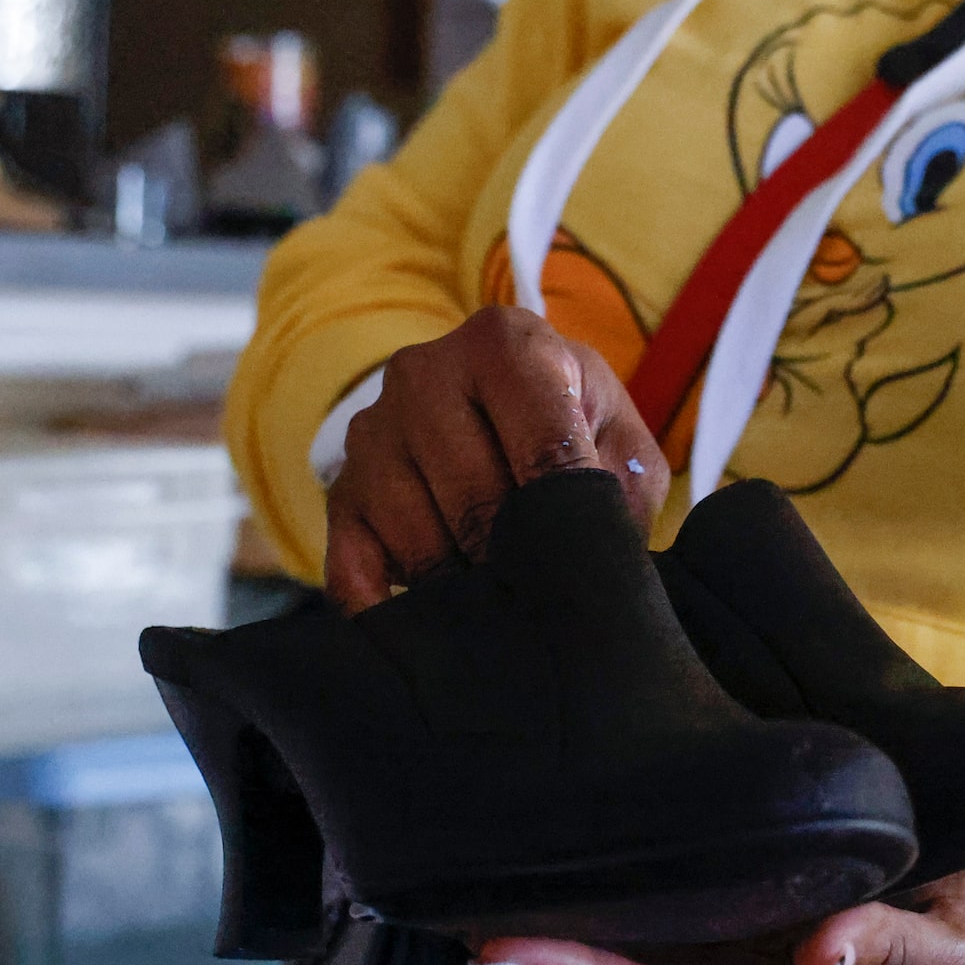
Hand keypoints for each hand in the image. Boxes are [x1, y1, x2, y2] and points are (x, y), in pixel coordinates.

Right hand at [327, 305, 667, 605]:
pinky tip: (432, 622)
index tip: (582, 557)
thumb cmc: (579, 433)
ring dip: (465, 584)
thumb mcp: (623, 450)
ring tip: (501, 588)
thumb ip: (619, 490)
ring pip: (419, 540)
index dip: (568, 515)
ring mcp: (373, 431)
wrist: (513, 420)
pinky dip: (393, 609)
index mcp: (506, 343)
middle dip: (517, 556)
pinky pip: (355, 569)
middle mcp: (424, 371)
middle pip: (476, 499)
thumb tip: (586, 557)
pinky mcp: (341, 489)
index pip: (542, 444)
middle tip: (545, 584)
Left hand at [469, 874, 964, 964]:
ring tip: (475, 888)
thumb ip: (890, 950)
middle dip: (544, 961)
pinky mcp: (727, 937)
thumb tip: (817, 956)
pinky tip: (549, 870)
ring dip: (557, 937)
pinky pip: (647, 935)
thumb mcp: (955, 955)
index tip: (514, 951)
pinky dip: (593, 911)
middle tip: (462, 912)